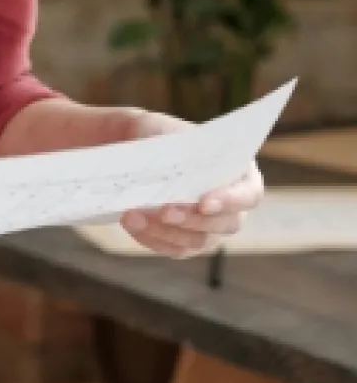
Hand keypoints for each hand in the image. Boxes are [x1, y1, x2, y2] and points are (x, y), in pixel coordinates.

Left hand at [110, 108, 265, 257]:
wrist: (137, 153)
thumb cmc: (161, 137)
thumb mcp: (169, 133)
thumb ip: (178, 147)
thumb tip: (174, 163)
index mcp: (241, 173)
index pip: (249, 194)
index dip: (231, 201)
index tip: (204, 202)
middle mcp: (232, 206)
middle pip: (227, 224)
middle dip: (193, 219)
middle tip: (165, 211)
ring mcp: (210, 228)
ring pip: (197, 241)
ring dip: (165, 231)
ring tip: (133, 215)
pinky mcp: (185, 242)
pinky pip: (173, 249)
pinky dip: (152, 238)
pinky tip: (132, 223)